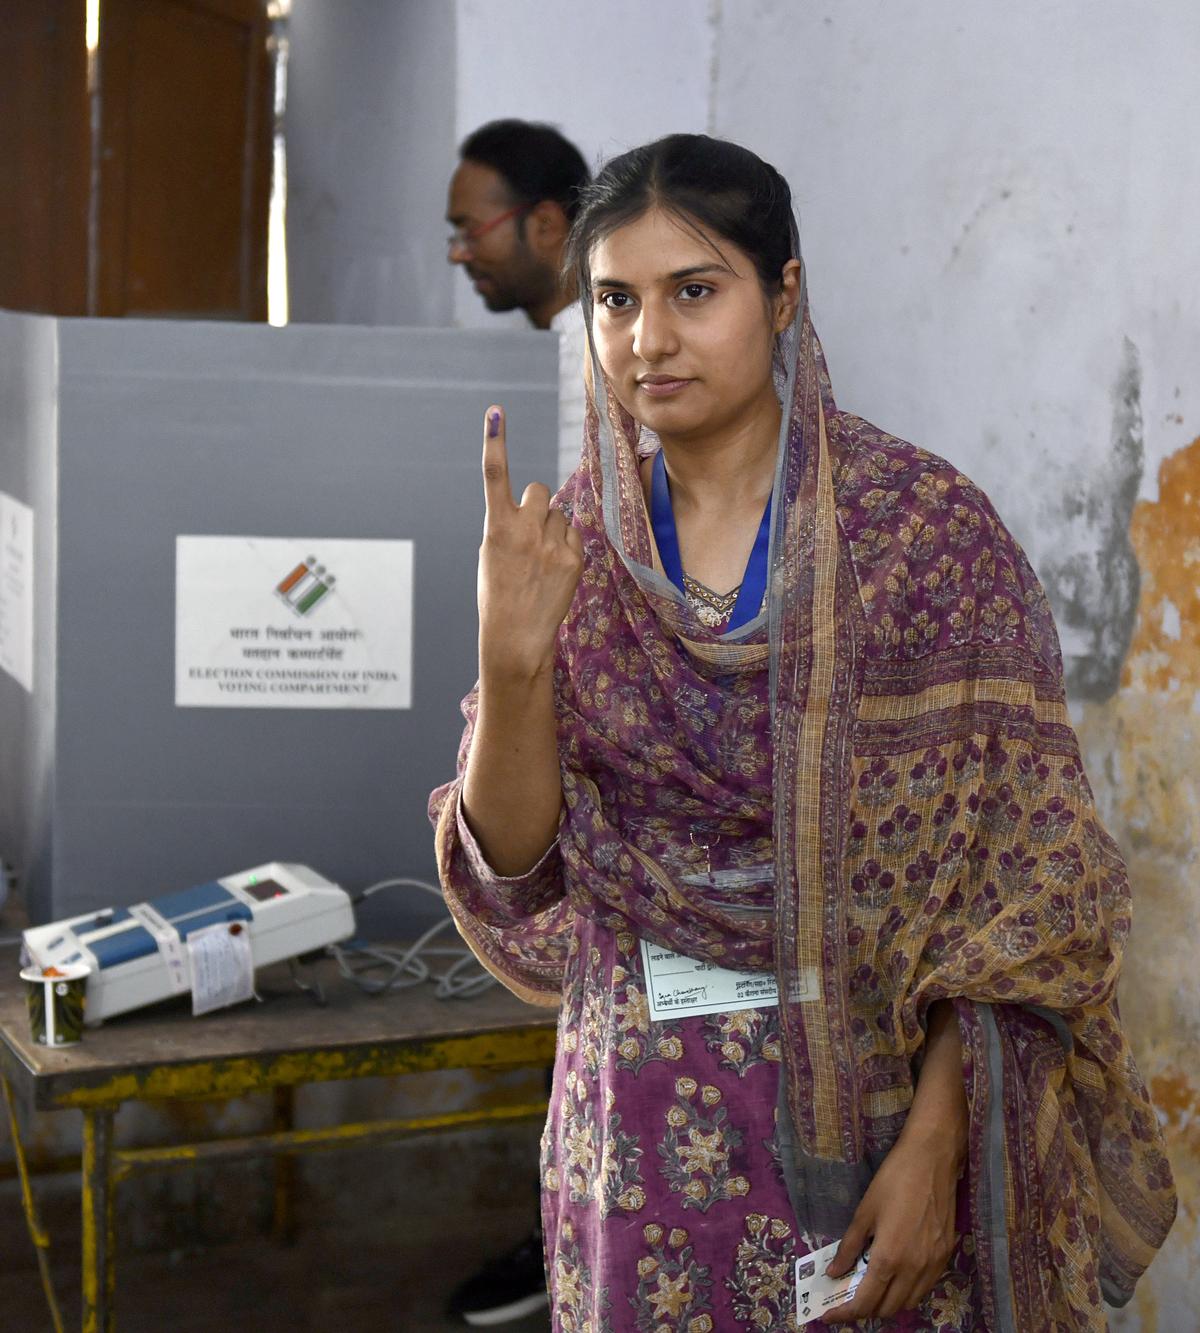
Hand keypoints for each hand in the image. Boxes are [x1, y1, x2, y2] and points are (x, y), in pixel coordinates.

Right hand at [478, 405, 582, 679]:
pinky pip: (573, 535)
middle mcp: (524, 529)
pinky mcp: (572, 557)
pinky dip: (566, 547)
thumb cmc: (498, 594)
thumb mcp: (492, 555)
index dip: (494, 441)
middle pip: (540, 490)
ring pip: (559, 514)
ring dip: (552, 529)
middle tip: (529, 535)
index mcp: (496, 526)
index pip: (494, 474)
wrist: (515, 636)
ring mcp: (551, 543)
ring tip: (540, 562)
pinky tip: (554, 572)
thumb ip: (509, 525)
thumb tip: (536, 509)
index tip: (495, 412)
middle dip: (537, 505)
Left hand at [822, 1127, 961, 1322]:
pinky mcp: (945, 1258)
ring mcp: (933, 1267)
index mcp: (888, 1259)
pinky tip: (896, 1275)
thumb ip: (849, 1247)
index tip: (829, 1316)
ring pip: (908, 1303)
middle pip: (887, 1309)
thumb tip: (834, 1272)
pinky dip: (907, 1291)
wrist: (931, 1161)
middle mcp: (913, 1270)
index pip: (865, 1302)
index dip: (845, 1314)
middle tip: (849, 1297)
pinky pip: (924, 1288)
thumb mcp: (864, 1212)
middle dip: (865, 1310)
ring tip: (871, 1288)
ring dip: (888, 1303)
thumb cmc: (893, 1181)